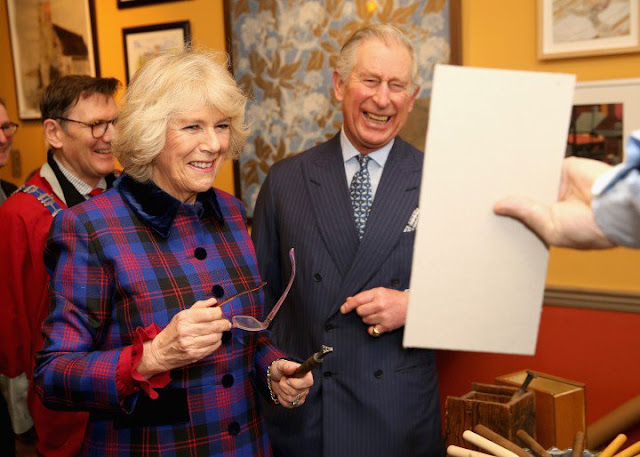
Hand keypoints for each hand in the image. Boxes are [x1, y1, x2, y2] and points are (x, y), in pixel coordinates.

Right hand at [137, 297, 230, 377]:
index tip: (220, 313)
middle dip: (224, 323)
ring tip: (217, 331)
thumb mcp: (181, 315)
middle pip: (215, 326)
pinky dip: (217, 342)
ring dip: (220, 333)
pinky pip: (213, 347)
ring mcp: (190, 344)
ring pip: (216, 337)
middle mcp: (187, 331)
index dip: (219, 312)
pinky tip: (213, 340)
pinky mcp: (194, 355)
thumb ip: (199, 306)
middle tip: (226, 323)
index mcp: (184, 318)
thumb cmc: (173, 331)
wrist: (159, 352)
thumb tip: (214, 301)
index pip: (209, 313)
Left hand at [269, 360, 312, 408]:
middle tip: (282, 380)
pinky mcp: (297, 402)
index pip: (308, 382)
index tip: (288, 380)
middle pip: (296, 392)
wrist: (275, 378)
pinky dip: (282, 399)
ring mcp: (302, 395)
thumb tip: (293, 368)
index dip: (297, 383)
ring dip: (282, 392)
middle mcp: (306, 386)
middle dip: (284, 386)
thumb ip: (286, 366)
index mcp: (306, 375)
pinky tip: (282, 392)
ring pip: (291, 399)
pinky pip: (288, 405)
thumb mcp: (281, 365)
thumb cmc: (280, 370)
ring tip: (281, 385)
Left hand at [340, 287, 407, 335]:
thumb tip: (349, 300)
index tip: (343, 309)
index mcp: (377, 294)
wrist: (411, 306)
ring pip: (365, 321)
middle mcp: (380, 305)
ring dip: (368, 319)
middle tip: (369, 309)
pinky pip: (371, 331)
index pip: (357, 300)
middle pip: (360, 312)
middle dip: (361, 312)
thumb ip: (364, 296)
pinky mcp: (386, 326)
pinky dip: (372, 329)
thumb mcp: (380, 292)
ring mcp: (383, 316)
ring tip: (377, 314)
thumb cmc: (394, 298)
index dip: (348, 305)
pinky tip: (376, 324)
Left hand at [494, 156, 614, 248]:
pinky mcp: (565, 167)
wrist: (615, 207)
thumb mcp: (551, 228)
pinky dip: (529, 160)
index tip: (484, 210)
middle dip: (508, 192)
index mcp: (550, 221)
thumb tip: (499, 206)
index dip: (507, 212)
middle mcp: (553, 202)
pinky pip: (541, 161)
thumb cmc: (593, 230)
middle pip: (523, 194)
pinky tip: (508, 160)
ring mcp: (558, 184)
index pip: (523, 214)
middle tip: (481, 190)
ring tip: (489, 174)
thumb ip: (526, 213)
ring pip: (530, 177)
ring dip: (516, 175)